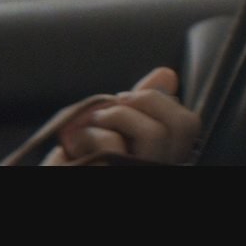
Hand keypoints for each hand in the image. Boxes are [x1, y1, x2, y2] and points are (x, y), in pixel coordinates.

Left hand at [50, 67, 201, 164]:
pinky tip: (76, 147)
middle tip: (114, 106)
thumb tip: (168, 74)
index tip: (125, 101)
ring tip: (93, 123)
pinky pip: (112, 143)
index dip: (160, 101)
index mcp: (163, 157)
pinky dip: (89, 134)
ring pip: (155, 132)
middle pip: (184, 123)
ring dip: (117, 115)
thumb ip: (139, 104)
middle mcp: (160, 166)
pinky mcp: (115, 172)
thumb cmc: (79, 154)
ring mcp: (140, 171)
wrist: (58, 171)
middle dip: (147, 99)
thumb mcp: (110, 124)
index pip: (187, 124)